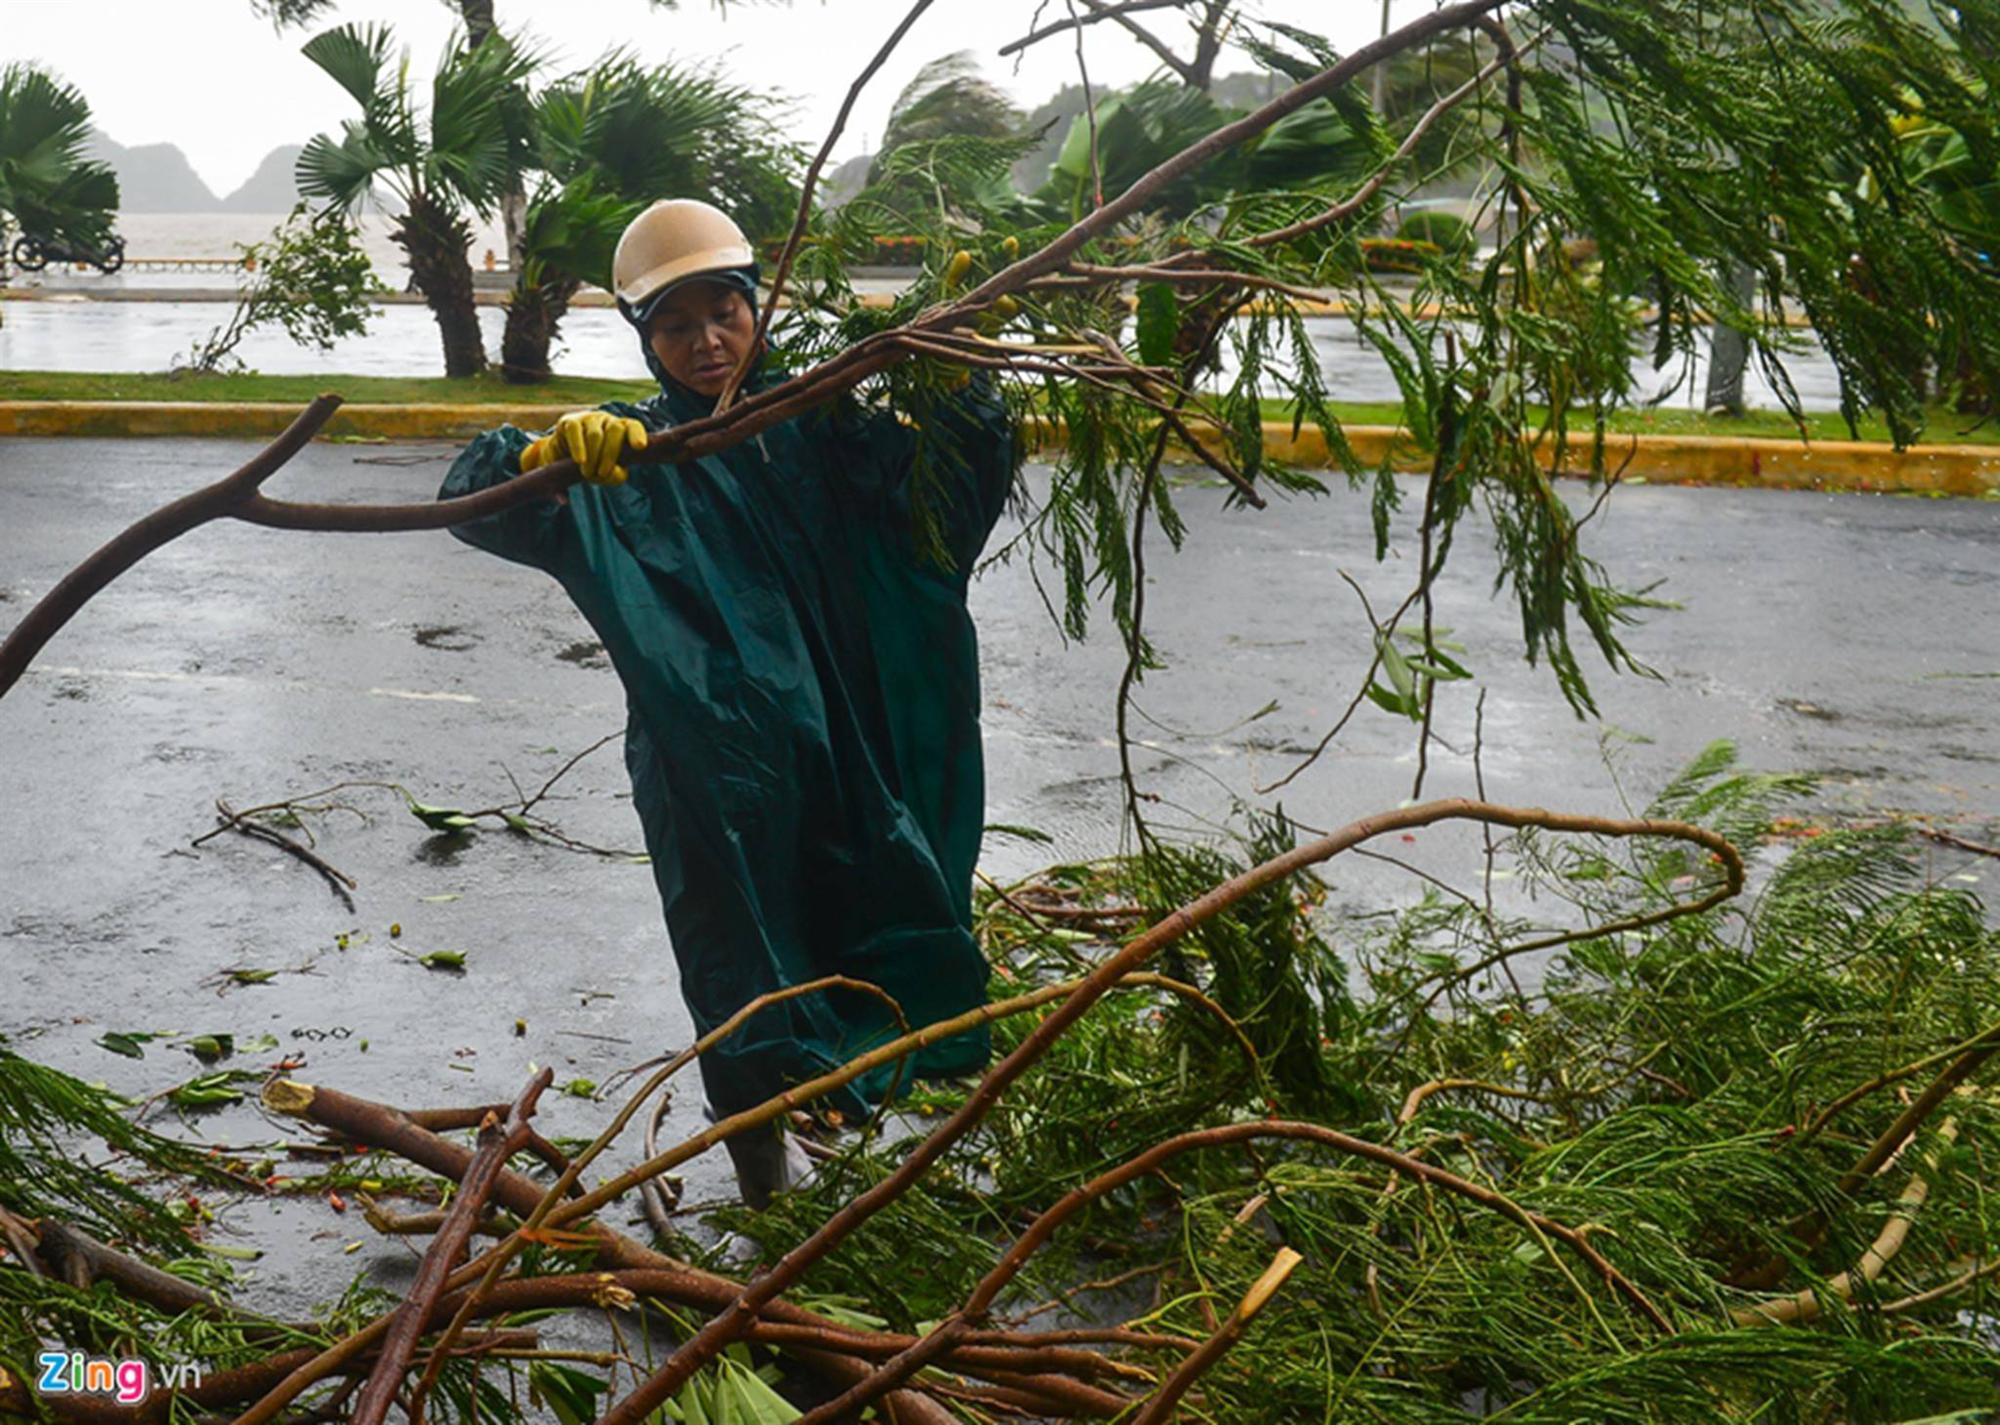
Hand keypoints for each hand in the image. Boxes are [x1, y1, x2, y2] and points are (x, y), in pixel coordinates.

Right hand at [519, 412, 649, 485]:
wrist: (563, 460)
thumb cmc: (593, 465)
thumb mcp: (608, 474)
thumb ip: (616, 475)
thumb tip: (612, 472)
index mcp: (623, 430)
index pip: (633, 426)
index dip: (637, 434)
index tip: (640, 446)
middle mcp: (607, 420)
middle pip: (615, 430)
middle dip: (610, 454)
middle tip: (601, 473)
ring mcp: (589, 419)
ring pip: (595, 434)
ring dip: (593, 456)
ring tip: (588, 473)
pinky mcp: (570, 422)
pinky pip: (575, 430)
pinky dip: (578, 447)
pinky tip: (579, 460)